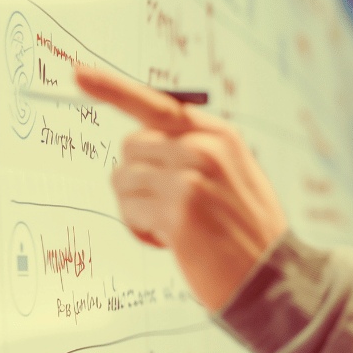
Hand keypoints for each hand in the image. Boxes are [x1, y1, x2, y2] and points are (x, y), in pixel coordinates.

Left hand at [75, 64, 287, 310]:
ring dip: (137, 207)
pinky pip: (128, 210)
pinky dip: (140, 229)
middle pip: (131, 145)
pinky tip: (171, 243)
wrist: (273, 278)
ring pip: (122, 179)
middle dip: (138, 177)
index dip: (114, 89)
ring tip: (172, 227)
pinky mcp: (176, 213)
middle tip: (166, 207)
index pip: (157, 105)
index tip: (79, 74)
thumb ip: (197, 152)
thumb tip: (140, 142)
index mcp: (220, 136)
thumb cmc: (250, 233)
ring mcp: (189, 180)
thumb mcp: (237, 177)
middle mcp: (204, 150)